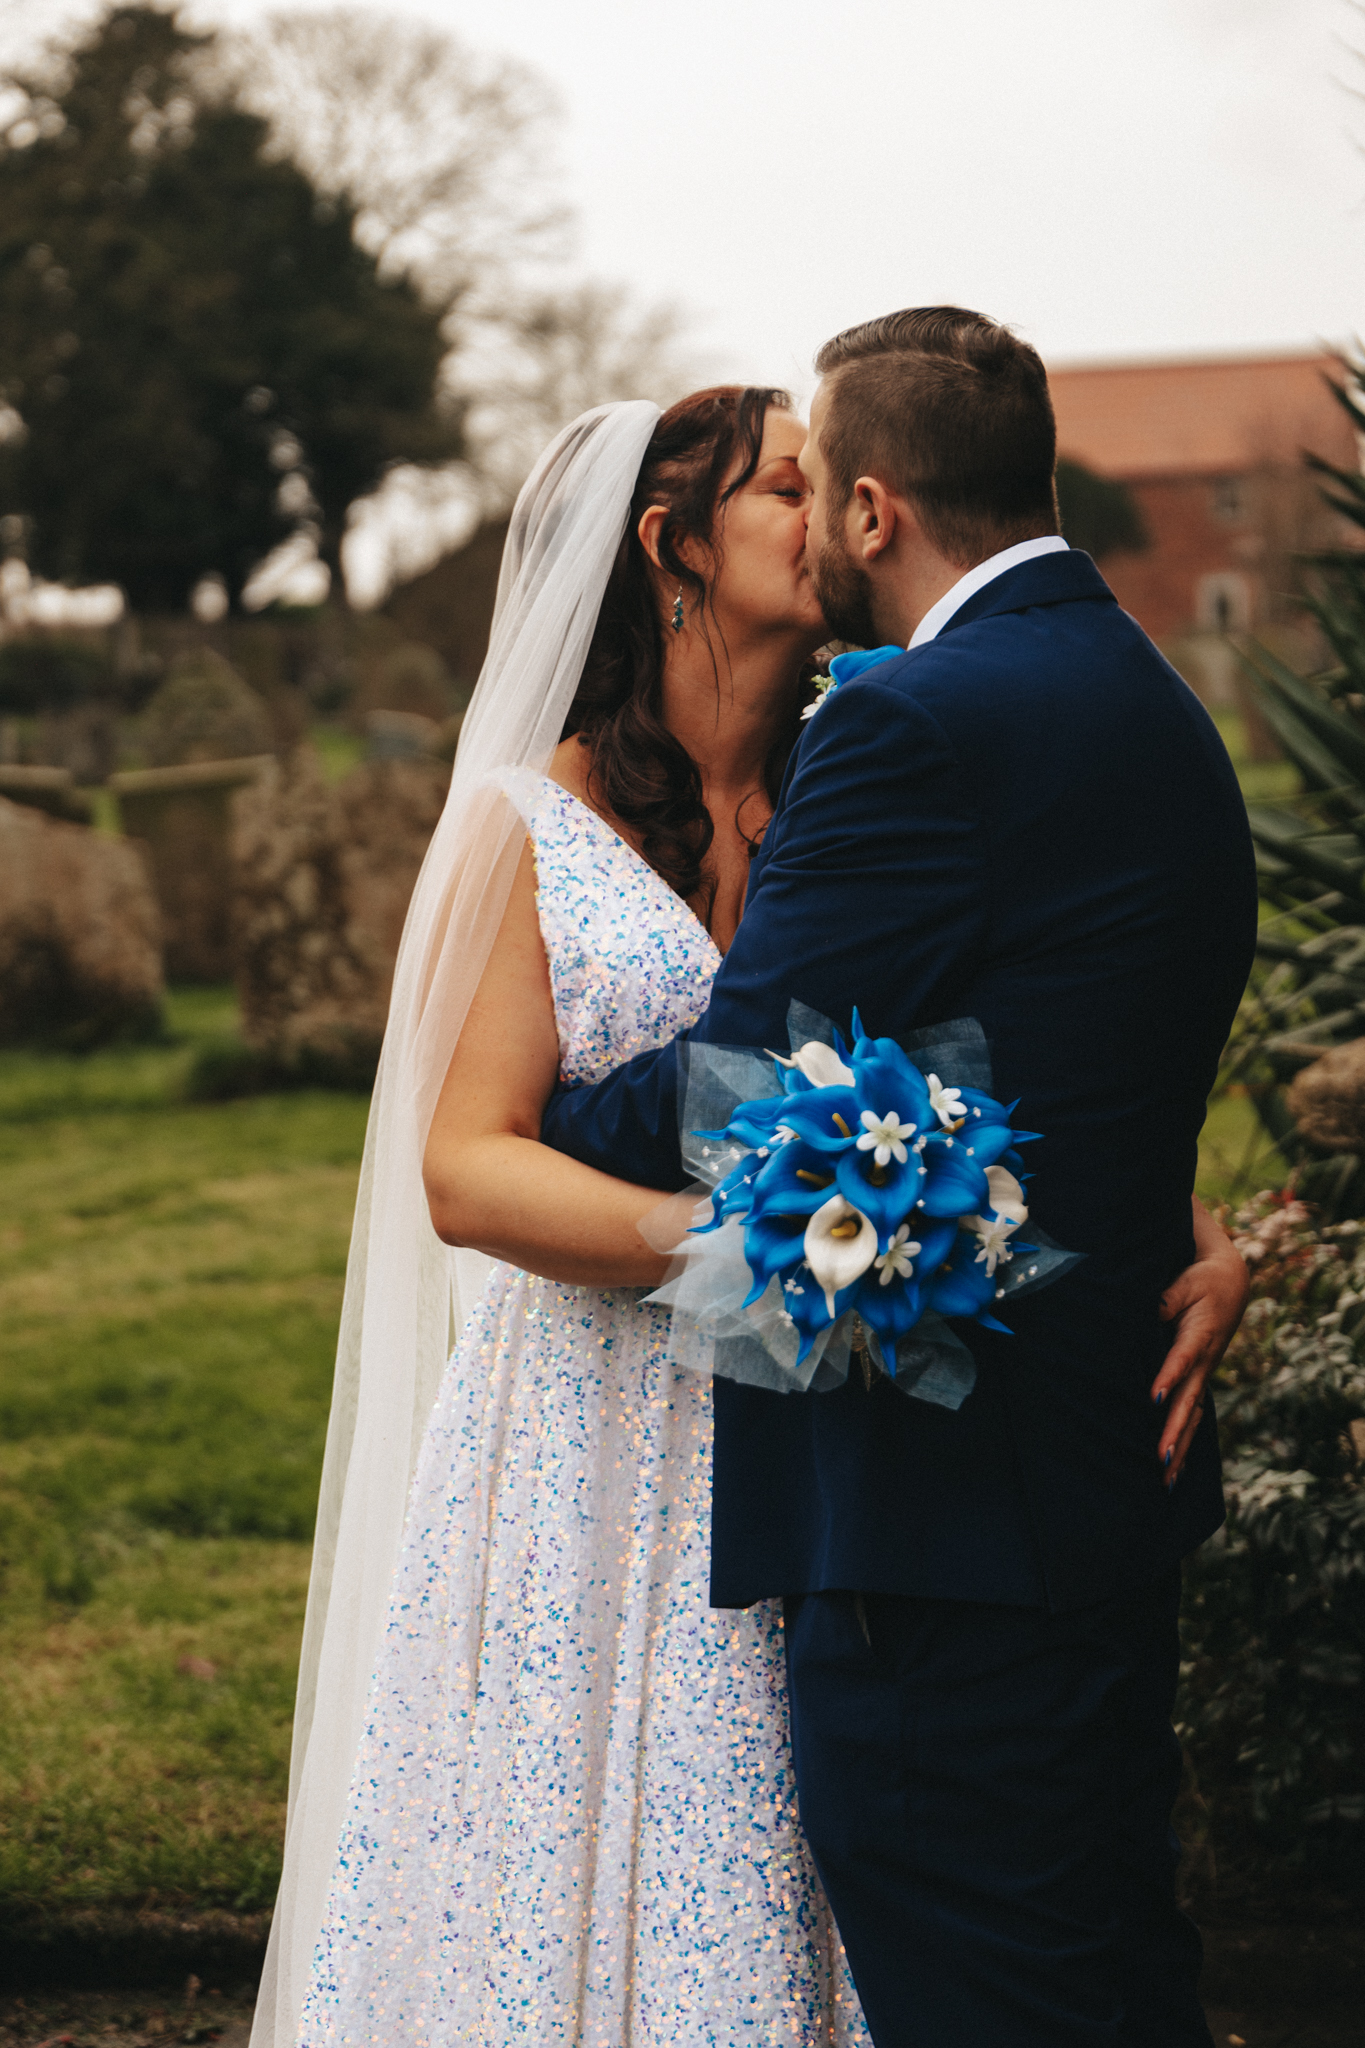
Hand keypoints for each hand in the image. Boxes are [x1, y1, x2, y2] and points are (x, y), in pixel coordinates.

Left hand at [1152, 1197, 1248, 1484]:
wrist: (1230, 1283)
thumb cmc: (1201, 1281)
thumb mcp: (1184, 1282)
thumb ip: (1164, 1298)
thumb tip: (1149, 1310)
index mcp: (1200, 1334)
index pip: (1182, 1358)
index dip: (1169, 1376)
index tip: (1154, 1398)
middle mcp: (1204, 1361)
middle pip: (1188, 1401)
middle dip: (1175, 1431)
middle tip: (1160, 1458)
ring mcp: (1204, 1374)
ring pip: (1192, 1416)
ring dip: (1180, 1447)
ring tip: (1165, 1480)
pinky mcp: (1199, 1379)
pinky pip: (1192, 1415)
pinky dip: (1185, 1442)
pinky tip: (1174, 1470)